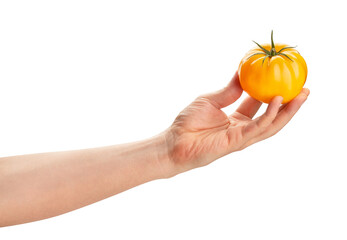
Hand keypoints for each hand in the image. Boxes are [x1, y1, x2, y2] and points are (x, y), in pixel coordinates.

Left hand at [164, 72, 309, 174]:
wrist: (173, 141)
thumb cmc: (188, 122)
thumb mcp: (210, 100)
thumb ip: (228, 90)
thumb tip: (242, 72)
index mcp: (236, 119)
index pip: (260, 105)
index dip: (273, 94)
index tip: (285, 81)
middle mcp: (242, 129)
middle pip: (272, 117)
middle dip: (290, 105)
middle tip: (305, 90)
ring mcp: (241, 137)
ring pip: (271, 124)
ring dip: (288, 110)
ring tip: (301, 95)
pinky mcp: (236, 142)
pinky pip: (257, 127)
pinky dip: (269, 114)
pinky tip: (277, 100)